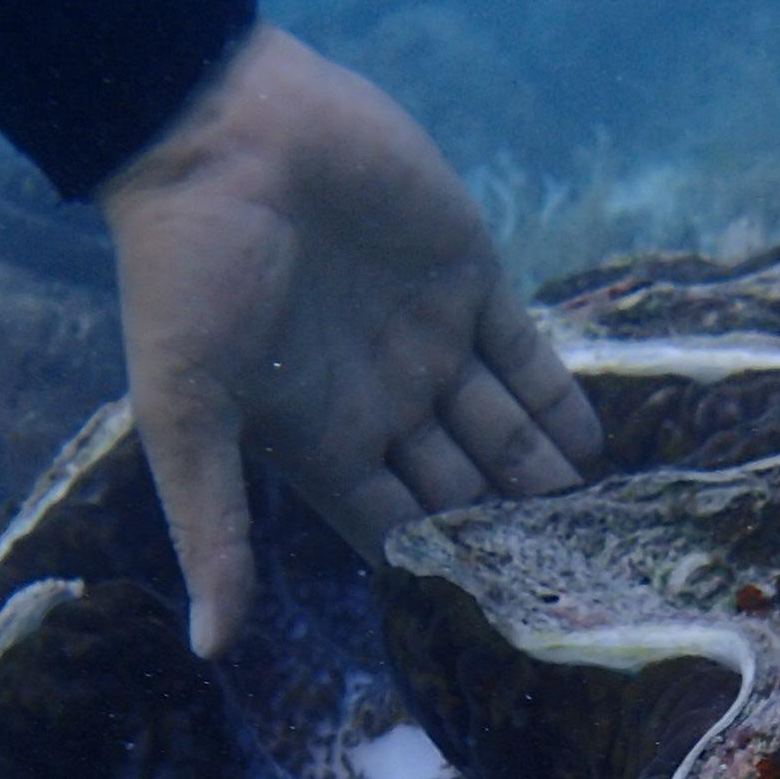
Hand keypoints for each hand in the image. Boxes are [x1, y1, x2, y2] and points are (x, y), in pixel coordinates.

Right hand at [99, 25, 602, 656]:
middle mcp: (380, 401)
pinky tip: (592, 449)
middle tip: (571, 585)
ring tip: (594, 529)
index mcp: (319, 441)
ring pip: (504, 428)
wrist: (219, 130)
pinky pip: (527, 353)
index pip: (397, 530)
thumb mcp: (185, 412)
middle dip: (510, 533)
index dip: (445, 573)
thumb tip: (210, 649)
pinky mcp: (467, 274)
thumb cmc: (185, 272)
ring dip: (544, 478)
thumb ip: (212, 528)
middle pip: (464, 487)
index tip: (498, 622)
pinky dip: (561, 399)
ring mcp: (427, 337)